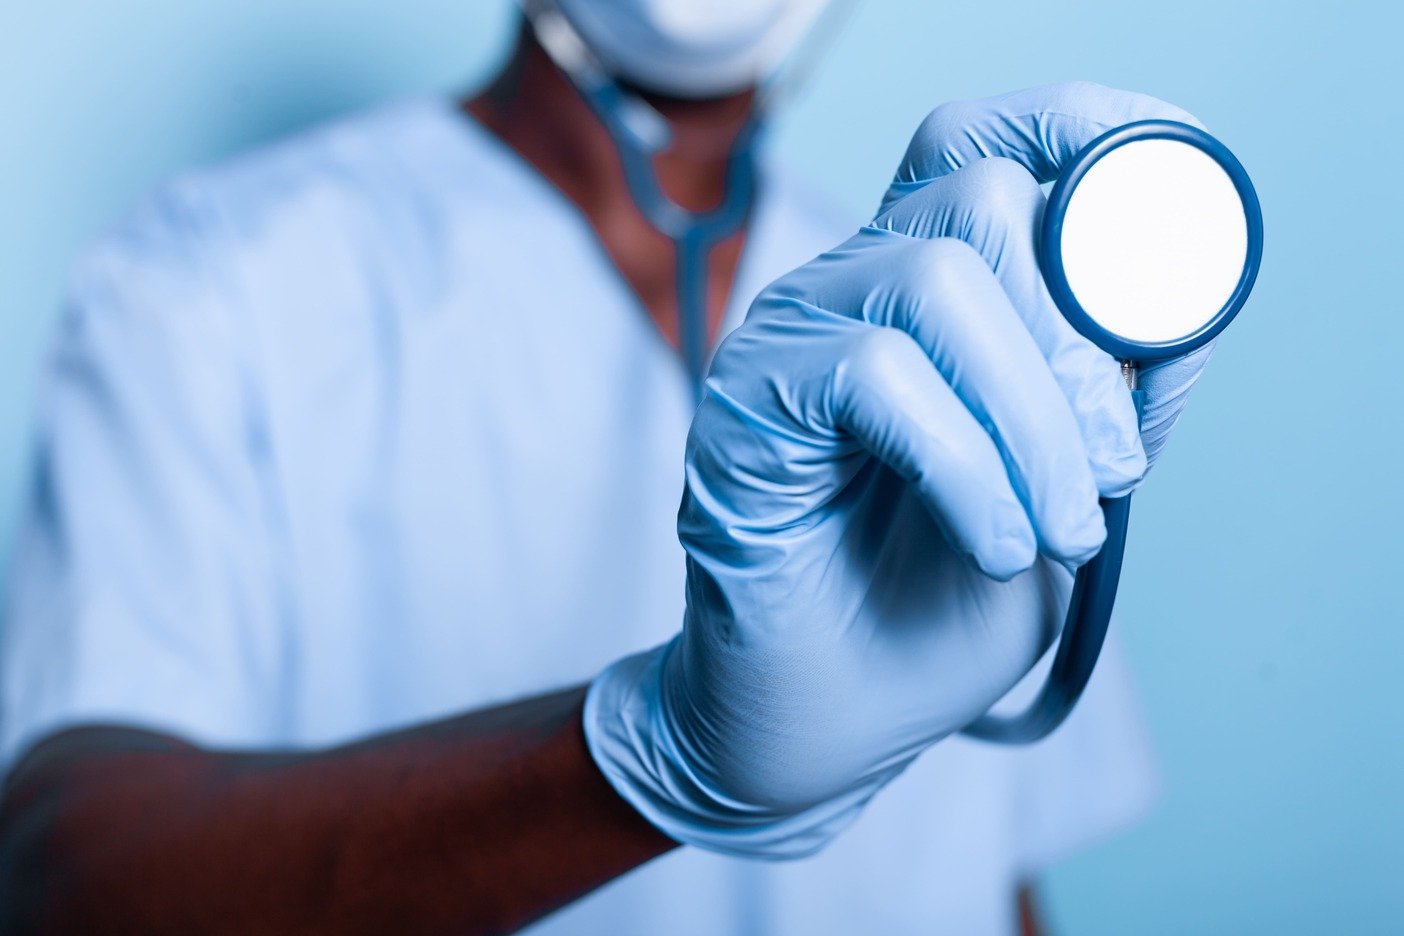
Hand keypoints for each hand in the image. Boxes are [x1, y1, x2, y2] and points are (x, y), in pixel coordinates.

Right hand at [586, 83, 1211, 857]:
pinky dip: (964, 464)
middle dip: (1078, 344)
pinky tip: (989, 541)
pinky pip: (875, 373)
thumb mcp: (1065, 494)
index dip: (1074, 138)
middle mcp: (850, 288)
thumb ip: (1112, 401)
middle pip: (981, 199)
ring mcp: (789, 335)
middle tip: (1107, 473)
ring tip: (1054, 529)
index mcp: (923, 287)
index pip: (982, 147)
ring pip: (937, 280)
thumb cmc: (933, 604)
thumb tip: (1178, 315)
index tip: (1156, 226)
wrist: (826, 719)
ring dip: (1031, 418)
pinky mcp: (743, 400)